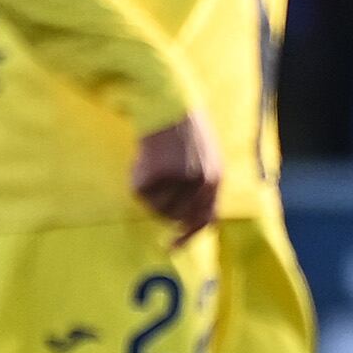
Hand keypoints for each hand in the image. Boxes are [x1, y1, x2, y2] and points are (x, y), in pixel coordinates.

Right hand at [129, 114, 221, 237]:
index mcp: (215, 179)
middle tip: (156, 190)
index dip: (188, 235)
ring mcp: (176, 179)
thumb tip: (187, 219)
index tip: (172, 247)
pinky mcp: (154, 174)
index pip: (205, 219)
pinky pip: (140, 192)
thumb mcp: (207, 158)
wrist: (168, 105)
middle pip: (176, 216)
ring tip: (155, 164)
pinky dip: (137, 179)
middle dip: (163, 210)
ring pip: (156, 206)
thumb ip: (203, 187)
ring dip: (151, 192)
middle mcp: (199, 183)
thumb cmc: (186, 131)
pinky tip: (143, 158)